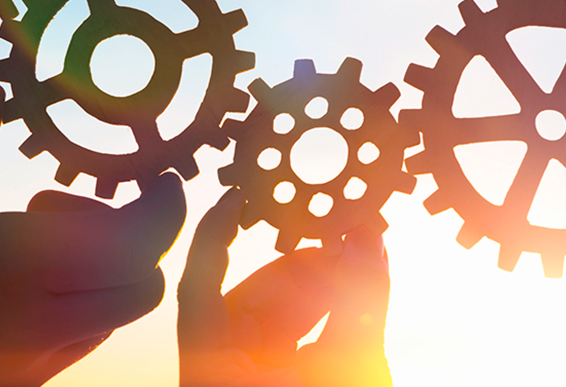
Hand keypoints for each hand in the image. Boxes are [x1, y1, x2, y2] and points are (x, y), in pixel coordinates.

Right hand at [0, 82, 185, 385]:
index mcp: (19, 269)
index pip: (143, 240)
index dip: (167, 203)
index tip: (160, 174)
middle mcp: (35, 330)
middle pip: (142, 287)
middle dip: (130, 238)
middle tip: (62, 205)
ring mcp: (19, 371)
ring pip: (107, 320)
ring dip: (98, 272)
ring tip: (22, 237)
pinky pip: (68, 345)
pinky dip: (69, 305)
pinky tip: (4, 281)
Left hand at [177, 189, 391, 386]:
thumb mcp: (343, 370)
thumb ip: (357, 308)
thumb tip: (367, 241)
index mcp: (213, 365)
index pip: (199, 286)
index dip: (214, 236)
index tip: (237, 197)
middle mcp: (221, 367)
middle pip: (248, 300)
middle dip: (300, 269)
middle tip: (341, 242)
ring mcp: (245, 373)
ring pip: (273, 318)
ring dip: (317, 291)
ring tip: (357, 267)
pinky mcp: (269, 378)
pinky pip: (286, 336)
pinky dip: (318, 316)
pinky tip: (353, 298)